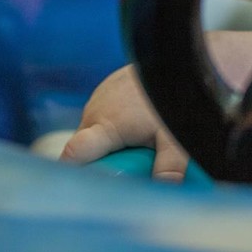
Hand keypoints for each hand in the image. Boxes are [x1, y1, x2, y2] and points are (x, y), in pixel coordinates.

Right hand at [59, 64, 189, 180]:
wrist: (178, 59)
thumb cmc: (177, 97)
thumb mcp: (176, 137)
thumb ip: (169, 167)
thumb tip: (163, 191)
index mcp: (106, 125)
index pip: (74, 154)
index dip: (73, 173)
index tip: (81, 187)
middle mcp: (95, 111)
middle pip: (85, 149)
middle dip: (103, 161)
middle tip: (132, 164)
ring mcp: (98, 98)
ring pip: (95, 132)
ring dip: (111, 142)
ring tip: (142, 138)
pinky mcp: (105, 89)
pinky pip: (102, 116)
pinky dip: (116, 124)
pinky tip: (139, 120)